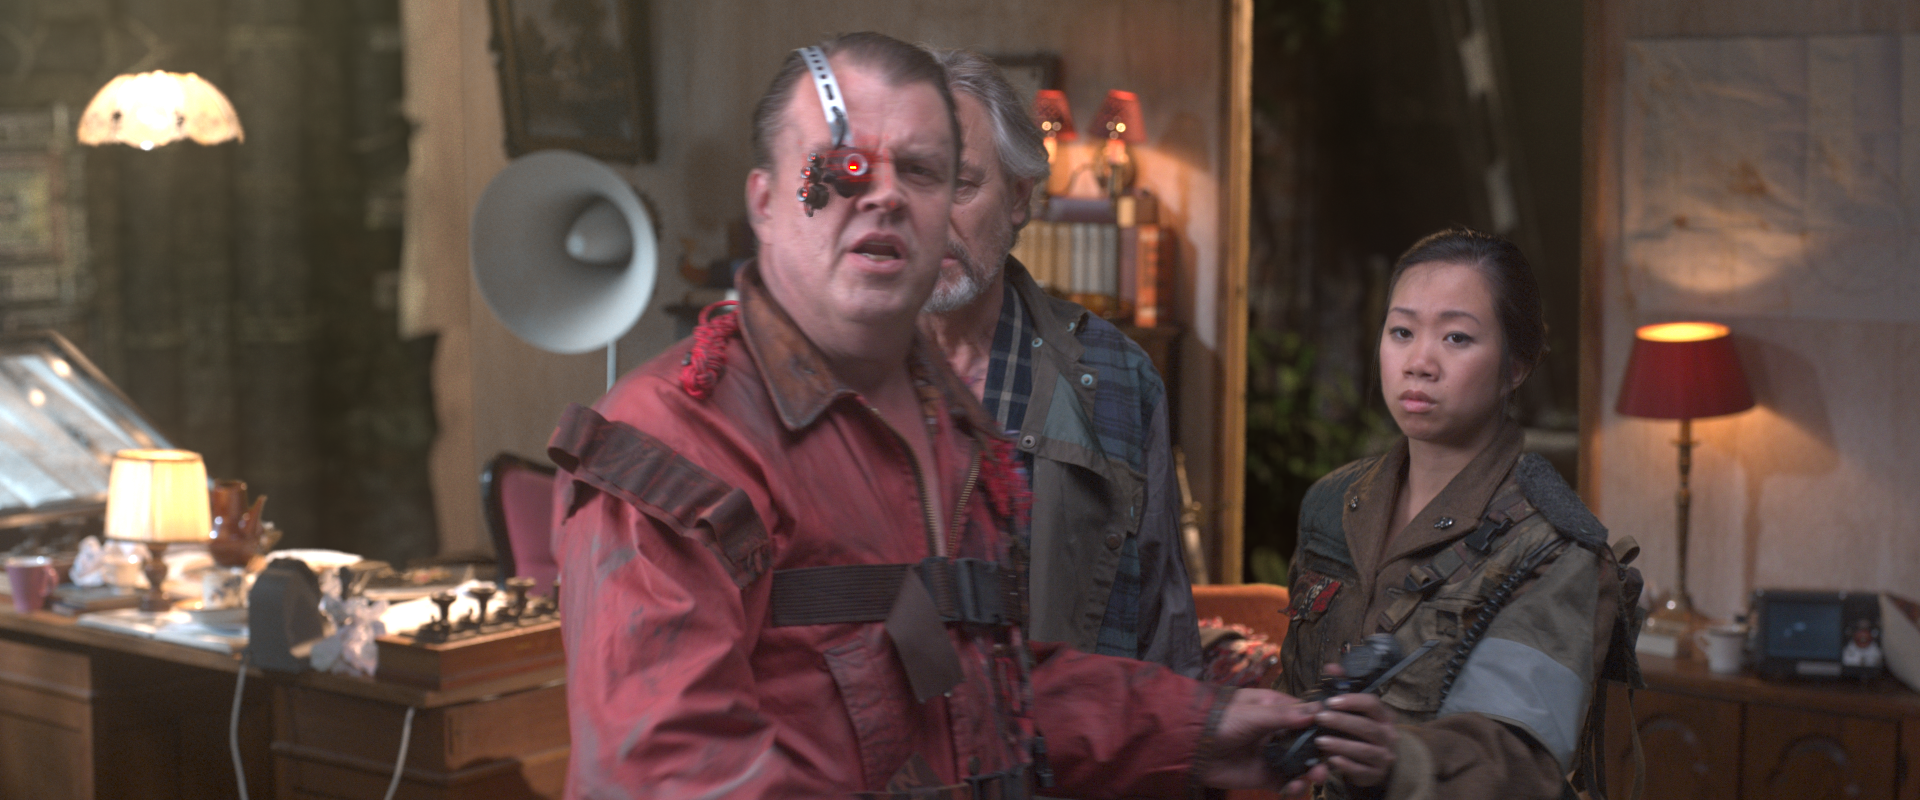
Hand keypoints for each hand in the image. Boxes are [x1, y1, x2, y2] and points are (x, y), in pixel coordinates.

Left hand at [1199, 688, 1327, 795]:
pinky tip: (1294, 788)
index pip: (1307, 715)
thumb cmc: (1219, 719)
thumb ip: (1283, 715)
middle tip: (1328, 762)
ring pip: (1301, 765)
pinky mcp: (1264, 776)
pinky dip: (1294, 788)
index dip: (1323, 724)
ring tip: (1315, 777)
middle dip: (1320, 753)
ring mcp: (1272, 755)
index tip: (1339, 733)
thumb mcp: (1252, 713)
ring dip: (1311, 772)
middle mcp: (1278, 732)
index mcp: (1276, 709)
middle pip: (1308, 743)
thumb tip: (1316, 711)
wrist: (1190, 746)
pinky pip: (1286, 783)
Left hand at [1312, 689, 1398, 787]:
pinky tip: (1330, 760)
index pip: (1372, 704)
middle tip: (1320, 717)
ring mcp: (1383, 757)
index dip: (1352, 701)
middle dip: (1342, 722)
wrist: (1377, 762)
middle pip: (1366, 727)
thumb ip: (1343, 687)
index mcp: (1384, 716)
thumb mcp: (1355, 709)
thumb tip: (1331, 667)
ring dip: (1341, 745)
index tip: (1331, 700)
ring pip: (1364, 750)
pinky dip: (1346, 766)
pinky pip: (1361, 771)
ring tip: (1319, 740)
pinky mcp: (1375, 775)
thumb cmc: (1361, 730)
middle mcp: (1388, 736)